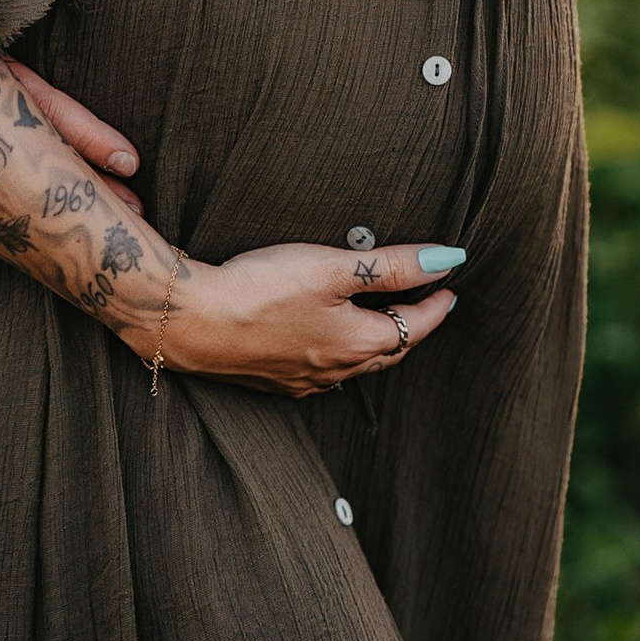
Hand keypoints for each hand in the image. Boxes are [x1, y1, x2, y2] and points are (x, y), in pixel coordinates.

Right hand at [163, 240, 460, 397]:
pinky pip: (318, 373)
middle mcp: (334, 371)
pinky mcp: (270, 380)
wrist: (190, 322)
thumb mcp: (332, 267)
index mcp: (357, 344)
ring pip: (352, 365)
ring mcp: (300, 381)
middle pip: (386, 351)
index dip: (435, 307)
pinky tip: (322, 342)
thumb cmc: (260, 290)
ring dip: (372, 343)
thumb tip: (447, 259)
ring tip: (377, 320)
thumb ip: (391, 265)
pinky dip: (335, 355)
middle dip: (408, 328)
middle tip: (422, 306)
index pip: (413, 327)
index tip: (449, 291)